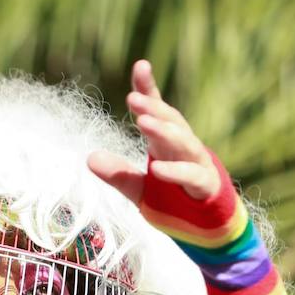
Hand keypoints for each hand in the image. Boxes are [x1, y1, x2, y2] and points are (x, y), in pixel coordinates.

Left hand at [88, 59, 220, 203]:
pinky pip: (191, 175)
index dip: (149, 89)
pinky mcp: (205, 186)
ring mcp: (197, 164)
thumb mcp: (140, 189)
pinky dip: (175, 171)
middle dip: (153, 108)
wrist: (205, 228)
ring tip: (142, 122)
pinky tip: (156, 168)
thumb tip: (89, 158)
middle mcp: (183, 147)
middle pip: (171, 121)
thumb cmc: (173, 201)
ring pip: (183, 142)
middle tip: (133, 99)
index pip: (158, 111)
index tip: (141, 66)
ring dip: (164, 131)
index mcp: (166, 143)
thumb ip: (119, 174)